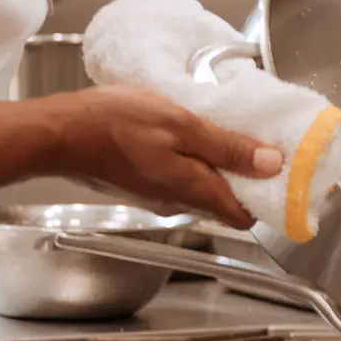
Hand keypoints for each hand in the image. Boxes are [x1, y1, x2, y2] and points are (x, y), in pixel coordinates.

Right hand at [43, 86, 281, 228]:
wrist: (58, 133)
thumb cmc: (112, 125)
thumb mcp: (182, 125)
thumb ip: (228, 147)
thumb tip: (271, 164)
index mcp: (194, 191)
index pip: (245, 216)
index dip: (267, 197)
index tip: (283, 172)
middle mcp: (178, 202)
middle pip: (226, 202)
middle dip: (247, 179)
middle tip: (259, 144)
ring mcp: (158, 195)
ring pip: (204, 189)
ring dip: (220, 166)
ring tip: (226, 133)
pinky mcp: (143, 183)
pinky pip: (181, 179)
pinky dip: (195, 161)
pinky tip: (190, 135)